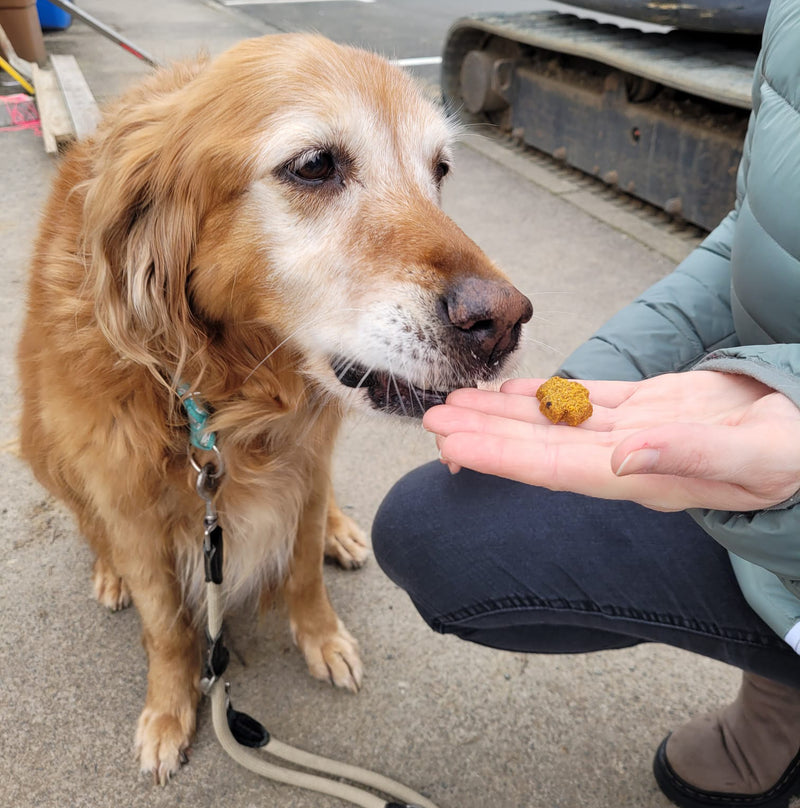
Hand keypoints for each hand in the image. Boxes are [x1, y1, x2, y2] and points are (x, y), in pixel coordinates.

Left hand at [423, 371, 799, 511]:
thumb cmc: (794, 451)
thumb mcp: (759, 455)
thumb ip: (694, 457)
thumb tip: (628, 457)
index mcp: (644, 473)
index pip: (554, 467)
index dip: (499, 456)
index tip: (451, 444)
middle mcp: (625, 457)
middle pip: (537, 445)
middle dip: (481, 434)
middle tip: (429, 417)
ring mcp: (632, 432)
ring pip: (552, 420)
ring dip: (500, 413)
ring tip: (453, 402)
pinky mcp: (646, 407)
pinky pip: (582, 402)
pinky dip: (544, 395)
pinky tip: (511, 391)